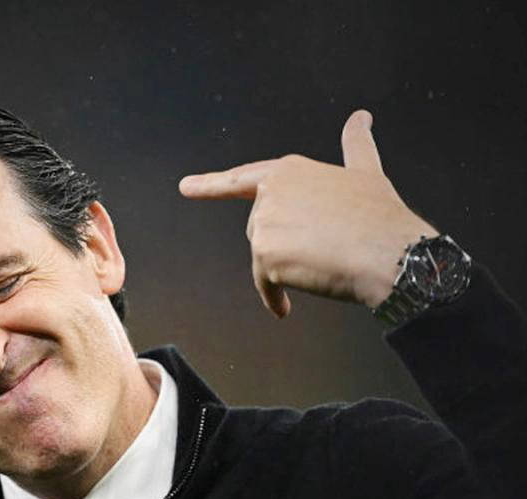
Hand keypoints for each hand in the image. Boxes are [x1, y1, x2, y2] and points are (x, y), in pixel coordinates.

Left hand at [178, 109, 438, 317]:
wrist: (388, 251)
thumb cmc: (379, 216)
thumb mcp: (366, 171)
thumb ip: (356, 146)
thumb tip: (361, 117)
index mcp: (288, 170)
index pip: (241, 179)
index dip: (211, 184)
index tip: (185, 187)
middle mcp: (270, 192)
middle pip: (260, 231)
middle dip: (284, 246)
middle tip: (323, 249)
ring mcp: (264, 222)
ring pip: (263, 258)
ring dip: (285, 271)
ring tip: (321, 265)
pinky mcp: (263, 254)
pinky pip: (263, 284)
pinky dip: (274, 297)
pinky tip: (287, 305)